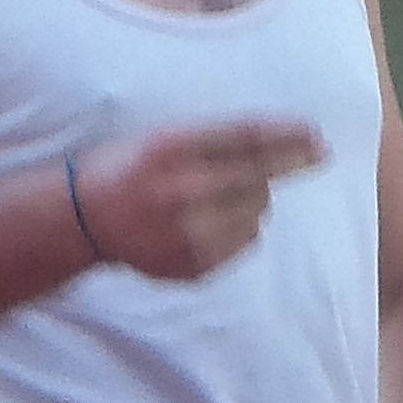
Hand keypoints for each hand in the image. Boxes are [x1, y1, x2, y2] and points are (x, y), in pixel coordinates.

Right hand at [69, 119, 326, 281]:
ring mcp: (186, 234)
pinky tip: (208, 221)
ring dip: (252, 202)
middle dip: (272, 172)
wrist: (84, 220)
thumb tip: (289, 142)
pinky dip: (239, 229)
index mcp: (171, 149)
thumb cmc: (129, 167)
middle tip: (266, 168)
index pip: (245, 140)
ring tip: (217, 196)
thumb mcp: (164, 137)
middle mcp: (180, 191)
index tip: (317, 139)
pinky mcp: (193, 265)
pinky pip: (245, 243)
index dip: (287, 139)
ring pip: (257, 214)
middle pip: (258, 180)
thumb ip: (218, 141)